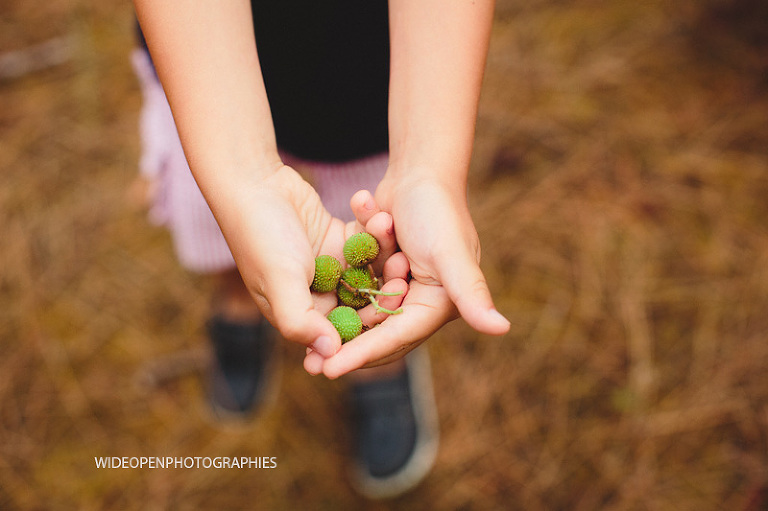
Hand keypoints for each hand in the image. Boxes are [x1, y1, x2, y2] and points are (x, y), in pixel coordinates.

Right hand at [217, 165, 407, 363]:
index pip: (343, 332)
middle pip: (363, 302)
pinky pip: (367, 240)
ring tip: (390, 234)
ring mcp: (332, 266)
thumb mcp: (279, 280)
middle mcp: (319, 294)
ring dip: (384, 254)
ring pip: (371, 269)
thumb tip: (330, 353)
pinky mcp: (340, 239)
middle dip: (384, 288)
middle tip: (402, 271)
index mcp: (301, 313)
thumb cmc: (260, 235)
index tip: (394, 307)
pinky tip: (377, 212)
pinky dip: (374, 228)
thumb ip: (300, 320)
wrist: (253, 183)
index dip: (371, 325)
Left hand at [312, 179, 509, 377]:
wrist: (420, 172)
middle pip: (376, 335)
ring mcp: (400, 288)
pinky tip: (319, 290)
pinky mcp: (382, 271)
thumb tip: (502, 328)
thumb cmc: (438, 210)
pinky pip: (357, 287)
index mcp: (437, 305)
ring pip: (361, 314)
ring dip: (339, 322)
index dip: (362, 356)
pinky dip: (342, 285)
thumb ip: (471, 292)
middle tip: (311, 364)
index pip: (395, 338)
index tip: (328, 369)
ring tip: (306, 341)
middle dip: (344, 348)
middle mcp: (420, 302)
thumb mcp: (451, 253)